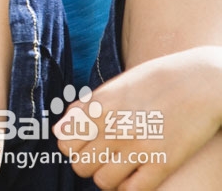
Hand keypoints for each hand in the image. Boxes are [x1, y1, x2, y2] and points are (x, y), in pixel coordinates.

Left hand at [57, 46, 221, 188]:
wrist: (201, 81)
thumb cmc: (158, 80)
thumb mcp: (116, 85)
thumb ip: (86, 107)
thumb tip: (59, 129)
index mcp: (100, 106)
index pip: (65, 141)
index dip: (73, 146)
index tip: (85, 143)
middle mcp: (114, 128)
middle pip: (80, 165)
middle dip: (88, 164)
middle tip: (103, 157)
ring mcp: (138, 147)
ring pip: (102, 181)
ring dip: (108, 177)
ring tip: (119, 167)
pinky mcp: (163, 162)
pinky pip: (132, 190)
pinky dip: (129, 187)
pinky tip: (137, 175)